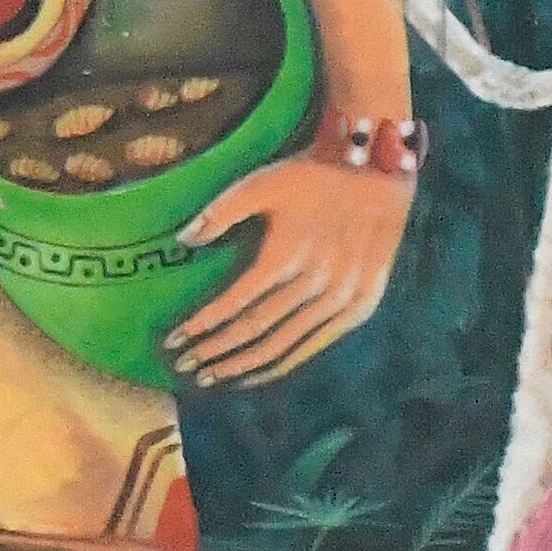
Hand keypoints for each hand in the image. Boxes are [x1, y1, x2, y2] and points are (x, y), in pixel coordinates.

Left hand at [166, 160, 412, 386]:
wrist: (377, 174)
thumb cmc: (312, 174)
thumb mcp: (261, 181)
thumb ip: (220, 211)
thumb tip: (182, 240)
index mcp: (287, 254)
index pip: (235, 304)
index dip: (201, 326)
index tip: (173, 340)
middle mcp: (315, 283)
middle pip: (256, 331)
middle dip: (216, 352)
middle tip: (185, 366)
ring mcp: (342, 299)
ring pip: (284, 346)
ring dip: (244, 365)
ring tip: (213, 376)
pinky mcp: (360, 307)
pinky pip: (314, 345)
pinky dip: (283, 362)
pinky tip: (257, 372)